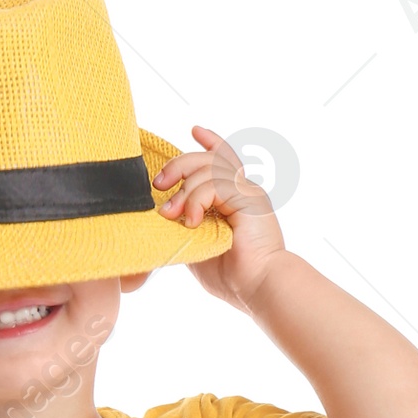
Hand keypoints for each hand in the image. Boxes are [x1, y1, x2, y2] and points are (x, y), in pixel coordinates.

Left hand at [154, 126, 286, 309]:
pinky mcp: (246, 197)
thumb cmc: (233, 277)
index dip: (210, 143)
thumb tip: (163, 218)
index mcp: (234, 200)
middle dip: (178, 166)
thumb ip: (184, 229)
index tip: (195, 130)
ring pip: (207, 168)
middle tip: (159, 184)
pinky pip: (213, 184)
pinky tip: (192, 221)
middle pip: (208, 158)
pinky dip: (196, 200)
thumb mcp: (198, 247)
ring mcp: (246, 192)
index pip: (223, 160)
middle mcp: (243, 190)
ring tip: (172, 214)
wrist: (258, 287)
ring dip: (183, 190)